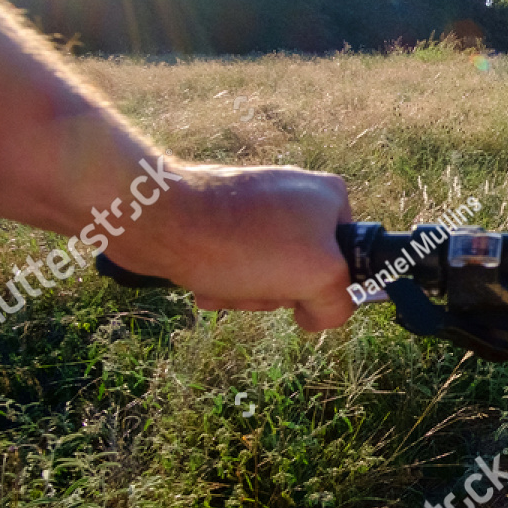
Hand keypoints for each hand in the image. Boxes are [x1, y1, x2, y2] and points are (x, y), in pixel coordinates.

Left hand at [109, 162, 355, 331]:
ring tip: (224, 284)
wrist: (156, 219)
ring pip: (270, 273)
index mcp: (331, 196)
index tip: (300, 288)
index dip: (326, 286)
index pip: (351, 261)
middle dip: (279, 292)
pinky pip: (239, 263)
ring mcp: (258, 204)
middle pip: (307, 271)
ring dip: (248, 292)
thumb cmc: (241, 244)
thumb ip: (341, 301)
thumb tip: (316, 314)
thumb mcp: (319, 275)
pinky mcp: (222, 216)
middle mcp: (298, 193)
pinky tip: (206, 283)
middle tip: (258, 286)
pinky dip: (225, 281)